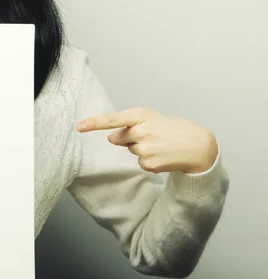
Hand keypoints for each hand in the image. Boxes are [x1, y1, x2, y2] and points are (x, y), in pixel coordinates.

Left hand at [77, 107, 217, 173]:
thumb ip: (130, 125)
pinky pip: (139, 162)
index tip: (79, 127)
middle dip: (129, 138)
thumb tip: (111, 138)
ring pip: (130, 150)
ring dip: (141, 148)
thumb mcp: (152, 119)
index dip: (94, 123)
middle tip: (152, 136)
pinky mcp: (148, 164)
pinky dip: (149, 160)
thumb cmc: (173, 129)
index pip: (113, 119)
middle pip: (119, 137)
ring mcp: (144, 148)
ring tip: (161, 145)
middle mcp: (141, 130)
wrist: (198, 147)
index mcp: (142, 114)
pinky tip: (163, 155)